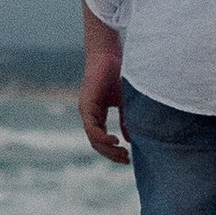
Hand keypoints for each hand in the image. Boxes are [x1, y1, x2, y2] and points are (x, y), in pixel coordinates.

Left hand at [79, 13, 130, 162]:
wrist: (109, 54)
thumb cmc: (119, 73)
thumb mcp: (126, 102)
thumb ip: (126, 120)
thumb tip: (129, 140)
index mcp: (97, 114)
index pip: (102, 139)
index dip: (114, 151)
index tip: (128, 158)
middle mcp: (89, 115)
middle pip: (97, 143)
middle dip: (112, 154)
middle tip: (127, 160)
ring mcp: (86, 111)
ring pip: (93, 139)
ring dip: (108, 150)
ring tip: (123, 154)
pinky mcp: (86, 106)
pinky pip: (92, 129)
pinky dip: (103, 138)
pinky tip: (115, 141)